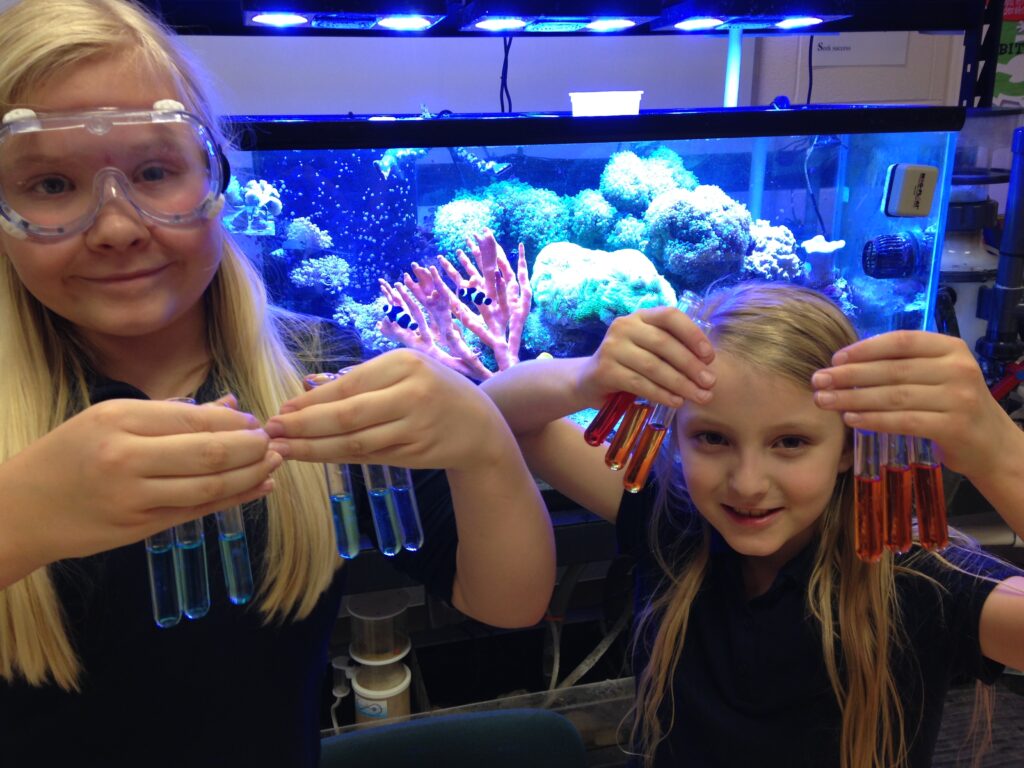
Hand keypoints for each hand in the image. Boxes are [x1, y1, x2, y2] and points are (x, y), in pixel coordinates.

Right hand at [4, 399, 278, 565]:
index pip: (194, 418)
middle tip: (272, 442)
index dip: (234, 422)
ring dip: (250, 474)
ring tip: (274, 462)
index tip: (255, 421)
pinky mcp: (141, 528)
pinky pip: (199, 511)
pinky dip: (235, 498)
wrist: (22, 510)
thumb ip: (171, 413)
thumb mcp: (108, 418)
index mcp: (118, 420)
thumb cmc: (67, 456)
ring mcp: (135, 497)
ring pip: (209, 486)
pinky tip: (259, 487)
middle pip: (209, 452)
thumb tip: (230, 406)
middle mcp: (127, 457)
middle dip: (251, 447)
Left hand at [265, 348, 511, 470]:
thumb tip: (308, 387)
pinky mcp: (414, 454)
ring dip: (314, 448)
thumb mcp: (404, 371)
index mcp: (405, 364)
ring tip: (283, 448)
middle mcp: (411, 394)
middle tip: (272, 431)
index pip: (348, 385)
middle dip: (304, 426)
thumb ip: (360, 379)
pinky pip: (367, 456)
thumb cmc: (434, 390)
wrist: (480, 425)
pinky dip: (336, 457)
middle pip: (347, 416)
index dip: (311, 401)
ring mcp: (414, 427)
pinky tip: (313, 455)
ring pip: (354, 442)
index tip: (281, 409)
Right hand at [577, 305, 715, 408]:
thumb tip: (707, 367)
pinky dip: (661, 394)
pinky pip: (639, 384)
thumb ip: (673, 351)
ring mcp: (612, 348)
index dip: (692, 334)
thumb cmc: (628, 365)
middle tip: (709, 383)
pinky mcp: (604, 371)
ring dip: (680, 383)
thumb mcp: (650, 351)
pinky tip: (676, 402)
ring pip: (653, 366)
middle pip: (663, 343)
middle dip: (690, 365)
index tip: (709, 356)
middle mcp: (624, 327)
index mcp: (640, 317)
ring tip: (698, 396)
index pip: (669, 316)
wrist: (589, 381)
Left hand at [811, 331, 1012, 476]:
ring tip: (825, 401)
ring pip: (894, 396)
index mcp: (950, 348)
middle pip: (892, 370)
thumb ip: (905, 363)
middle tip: (818, 381)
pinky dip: (873, 420)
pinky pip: (903, 421)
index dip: (864, 349)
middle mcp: (957, 368)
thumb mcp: (937, 374)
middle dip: (849, 376)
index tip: (834, 358)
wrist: (990, 444)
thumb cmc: (953, 404)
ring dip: (854, 398)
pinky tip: (850, 419)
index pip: (900, 341)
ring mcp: (958, 398)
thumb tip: (846, 362)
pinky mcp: (953, 426)